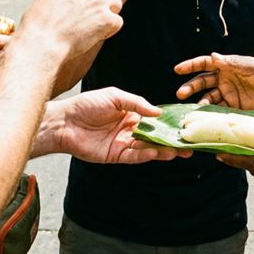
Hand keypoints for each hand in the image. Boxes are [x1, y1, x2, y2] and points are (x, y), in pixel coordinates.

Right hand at [21, 0, 122, 55]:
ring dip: (108, 14)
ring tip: (91, 26)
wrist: (41, 41)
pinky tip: (94, 36)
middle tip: (94, 13)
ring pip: (116, 3)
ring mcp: (100, 0)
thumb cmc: (40, 22)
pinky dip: (109, 30)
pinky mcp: (107, 18)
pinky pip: (118, 22)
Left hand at [33, 87, 192, 162]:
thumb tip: (159, 112)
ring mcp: (123, 144)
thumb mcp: (115, 96)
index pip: (155, 120)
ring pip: (148, 148)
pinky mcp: (115, 156)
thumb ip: (137, 103)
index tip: (185, 126)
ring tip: (179, 151)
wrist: (63, 121)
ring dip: (163, 150)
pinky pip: (134, 157)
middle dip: (172, 141)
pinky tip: (157, 153)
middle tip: (190, 145)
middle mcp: (130, 130)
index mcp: (131, 114)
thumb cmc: (86, 104)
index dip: (169, 124)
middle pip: (155, 137)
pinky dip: (146, 155)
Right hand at [173, 52, 253, 109]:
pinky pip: (219, 109)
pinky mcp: (233, 106)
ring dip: (200, 102)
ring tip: (194, 109)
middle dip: (190, 87)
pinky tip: (205, 117)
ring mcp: (227, 93)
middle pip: (202, 82)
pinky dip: (211, 113)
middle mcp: (223, 79)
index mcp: (226, 65)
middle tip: (180, 94)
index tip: (177, 70)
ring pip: (208, 97)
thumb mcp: (248, 66)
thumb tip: (213, 56)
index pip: (205, 64)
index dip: (191, 66)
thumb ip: (231, 63)